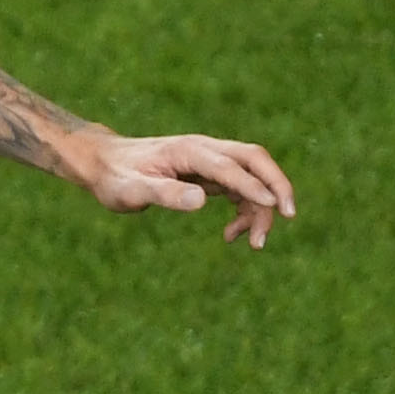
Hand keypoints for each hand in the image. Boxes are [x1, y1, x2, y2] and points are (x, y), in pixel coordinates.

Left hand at [80, 132, 294, 247]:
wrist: (105, 164)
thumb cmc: (115, 177)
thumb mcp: (131, 191)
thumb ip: (165, 194)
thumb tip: (201, 201)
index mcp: (190, 151)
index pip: (230, 167)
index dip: (253, 186)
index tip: (274, 208)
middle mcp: (206, 150)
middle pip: (255, 160)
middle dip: (277, 185)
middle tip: (289, 216)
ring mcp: (210, 161)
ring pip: (251, 177)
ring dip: (260, 208)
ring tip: (253, 243)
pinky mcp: (209, 174)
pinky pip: (239, 189)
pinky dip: (244, 210)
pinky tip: (231, 236)